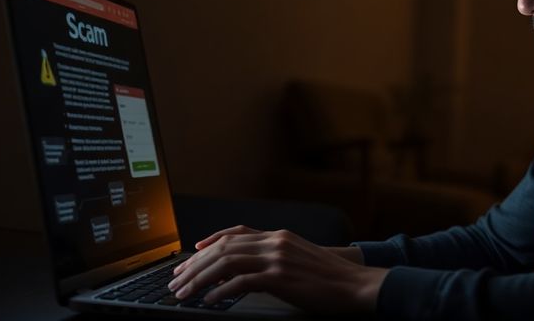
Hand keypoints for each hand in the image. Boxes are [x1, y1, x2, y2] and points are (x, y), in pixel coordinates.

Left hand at [167, 225, 386, 313]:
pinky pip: (241, 281)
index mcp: (278, 236)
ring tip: (185, 292)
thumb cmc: (329, 278)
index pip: (235, 233)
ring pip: (226, 262)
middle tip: (178, 280)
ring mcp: (277, 258)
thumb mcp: (299, 258)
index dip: (209, 242)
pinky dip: (220, 291)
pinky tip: (209, 300)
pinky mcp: (280, 277)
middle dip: (195, 264)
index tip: (192, 252)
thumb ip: (274, 257)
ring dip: (200, 278)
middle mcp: (275, 242)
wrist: (354, 284)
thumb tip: (245, 269)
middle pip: (224, 247)